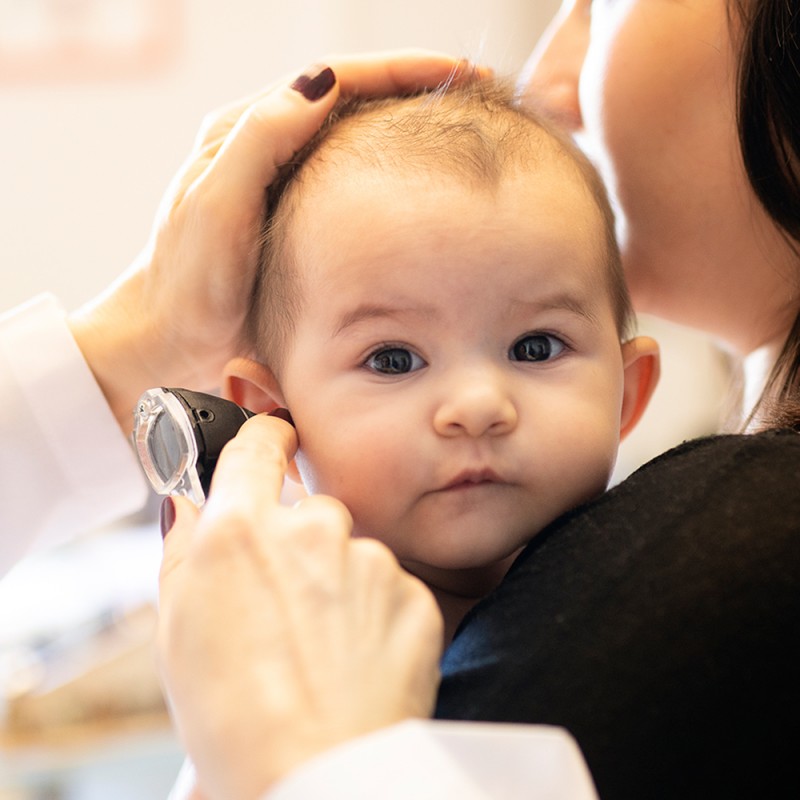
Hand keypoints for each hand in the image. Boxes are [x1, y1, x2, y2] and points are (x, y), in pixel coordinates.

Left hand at [68, 51, 478, 431]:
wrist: (172, 341)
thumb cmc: (187, 284)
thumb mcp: (216, 207)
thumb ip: (260, 140)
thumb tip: (322, 81)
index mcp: (248, 132)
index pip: (337, 80)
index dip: (402, 70)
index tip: (458, 73)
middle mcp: (270, 150)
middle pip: (354, 100)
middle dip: (416, 90)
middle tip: (475, 96)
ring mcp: (288, 187)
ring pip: (360, 140)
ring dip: (411, 129)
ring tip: (465, 131)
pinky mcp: (301, 224)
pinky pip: (358, 187)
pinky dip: (397, 179)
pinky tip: (427, 192)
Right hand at [157, 413, 443, 799]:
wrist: (314, 773)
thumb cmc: (232, 717)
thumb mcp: (177, 629)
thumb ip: (183, 551)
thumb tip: (190, 508)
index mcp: (243, 530)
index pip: (258, 447)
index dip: (264, 437)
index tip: (273, 437)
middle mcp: (311, 529)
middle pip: (308, 512)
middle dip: (299, 545)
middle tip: (285, 609)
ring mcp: (369, 559)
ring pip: (351, 553)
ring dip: (338, 583)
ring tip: (319, 649)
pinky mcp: (412, 593)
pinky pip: (390, 587)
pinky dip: (375, 614)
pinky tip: (355, 660)